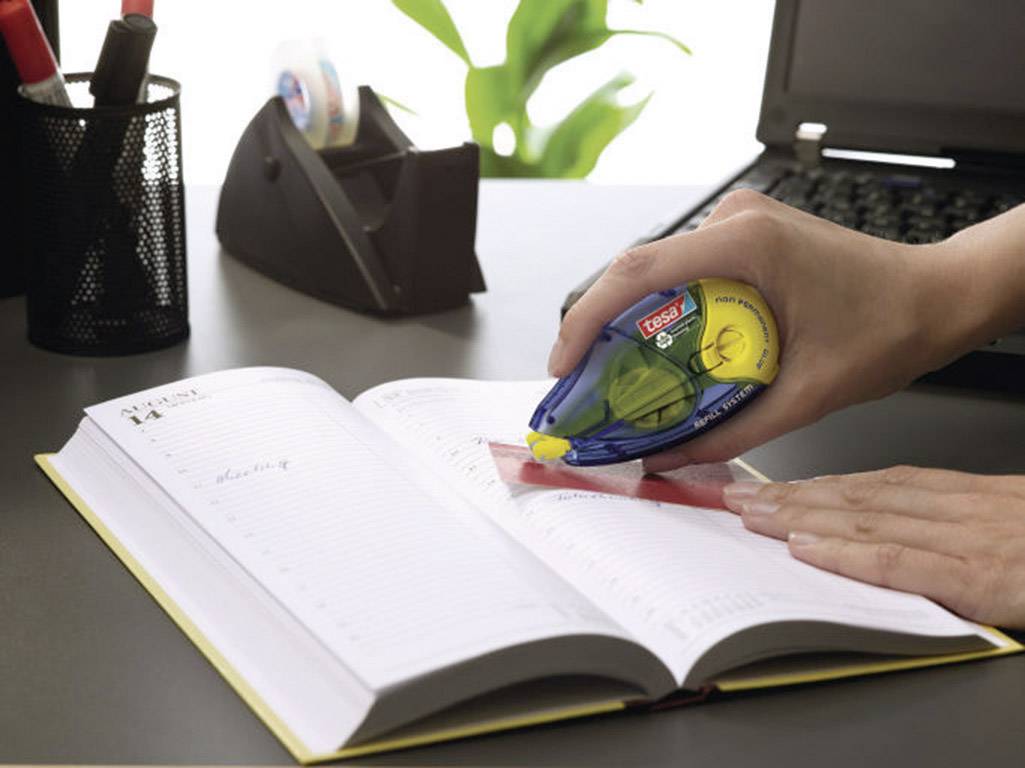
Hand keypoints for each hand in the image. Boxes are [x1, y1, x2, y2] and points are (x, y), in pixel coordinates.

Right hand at [547, 190, 983, 470]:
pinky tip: (658, 348)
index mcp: (747, 244)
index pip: (638, 272)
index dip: (586, 319)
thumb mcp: (806, 395)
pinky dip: (661, 306)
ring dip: (628, 316)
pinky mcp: (746, 234)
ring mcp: (740, 220)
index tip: (565, 364)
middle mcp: (736, 219)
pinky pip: (684, 268)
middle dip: (597, 325)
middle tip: (581, 380)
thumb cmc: (888, 328)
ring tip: (611, 371)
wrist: (935, 296)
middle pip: (637, 268)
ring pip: (657, 267)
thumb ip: (730, 431)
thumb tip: (671, 457)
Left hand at [722, 465, 1024, 628]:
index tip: (771, 485)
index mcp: (976, 497)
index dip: (819, 485)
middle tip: (734, 496)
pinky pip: (906, 561)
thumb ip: (963, 522)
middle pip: (862, 498)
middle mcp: (968, 510)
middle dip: (791, 498)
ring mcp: (978, 540)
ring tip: (749, 515)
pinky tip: (806, 547)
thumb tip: (899, 526)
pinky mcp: (991, 576)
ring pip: (870, 520)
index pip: (881, 484)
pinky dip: (849, 553)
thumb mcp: (1017, 520)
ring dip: (800, 516)